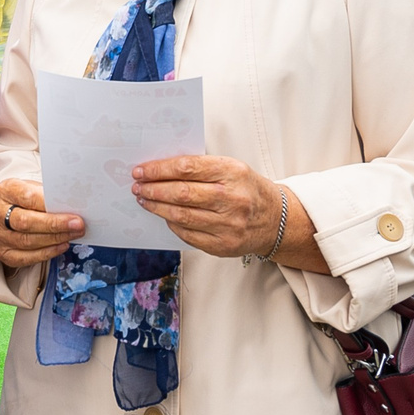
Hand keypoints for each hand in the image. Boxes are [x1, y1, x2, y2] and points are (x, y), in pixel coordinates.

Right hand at [0, 177, 84, 268]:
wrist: (11, 210)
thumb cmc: (28, 198)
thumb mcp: (35, 188)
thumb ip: (49, 197)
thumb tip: (72, 207)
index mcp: (5, 191)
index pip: (28, 198)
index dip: (51, 206)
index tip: (72, 212)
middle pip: (26, 222)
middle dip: (55, 225)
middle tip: (78, 226)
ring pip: (27, 241)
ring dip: (55, 239)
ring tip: (73, 235)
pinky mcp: (3, 252)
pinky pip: (25, 257)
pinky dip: (47, 253)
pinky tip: (62, 246)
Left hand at [131, 156, 287, 259]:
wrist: (275, 220)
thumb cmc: (248, 190)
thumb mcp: (232, 169)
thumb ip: (201, 168)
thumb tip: (161, 169)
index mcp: (233, 173)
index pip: (187, 168)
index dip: (159, 169)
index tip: (141, 170)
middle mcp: (232, 199)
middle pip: (181, 193)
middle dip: (153, 189)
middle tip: (138, 186)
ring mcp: (228, 225)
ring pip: (180, 215)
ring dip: (156, 207)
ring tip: (144, 200)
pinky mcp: (222, 245)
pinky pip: (187, 234)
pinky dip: (171, 223)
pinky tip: (164, 215)